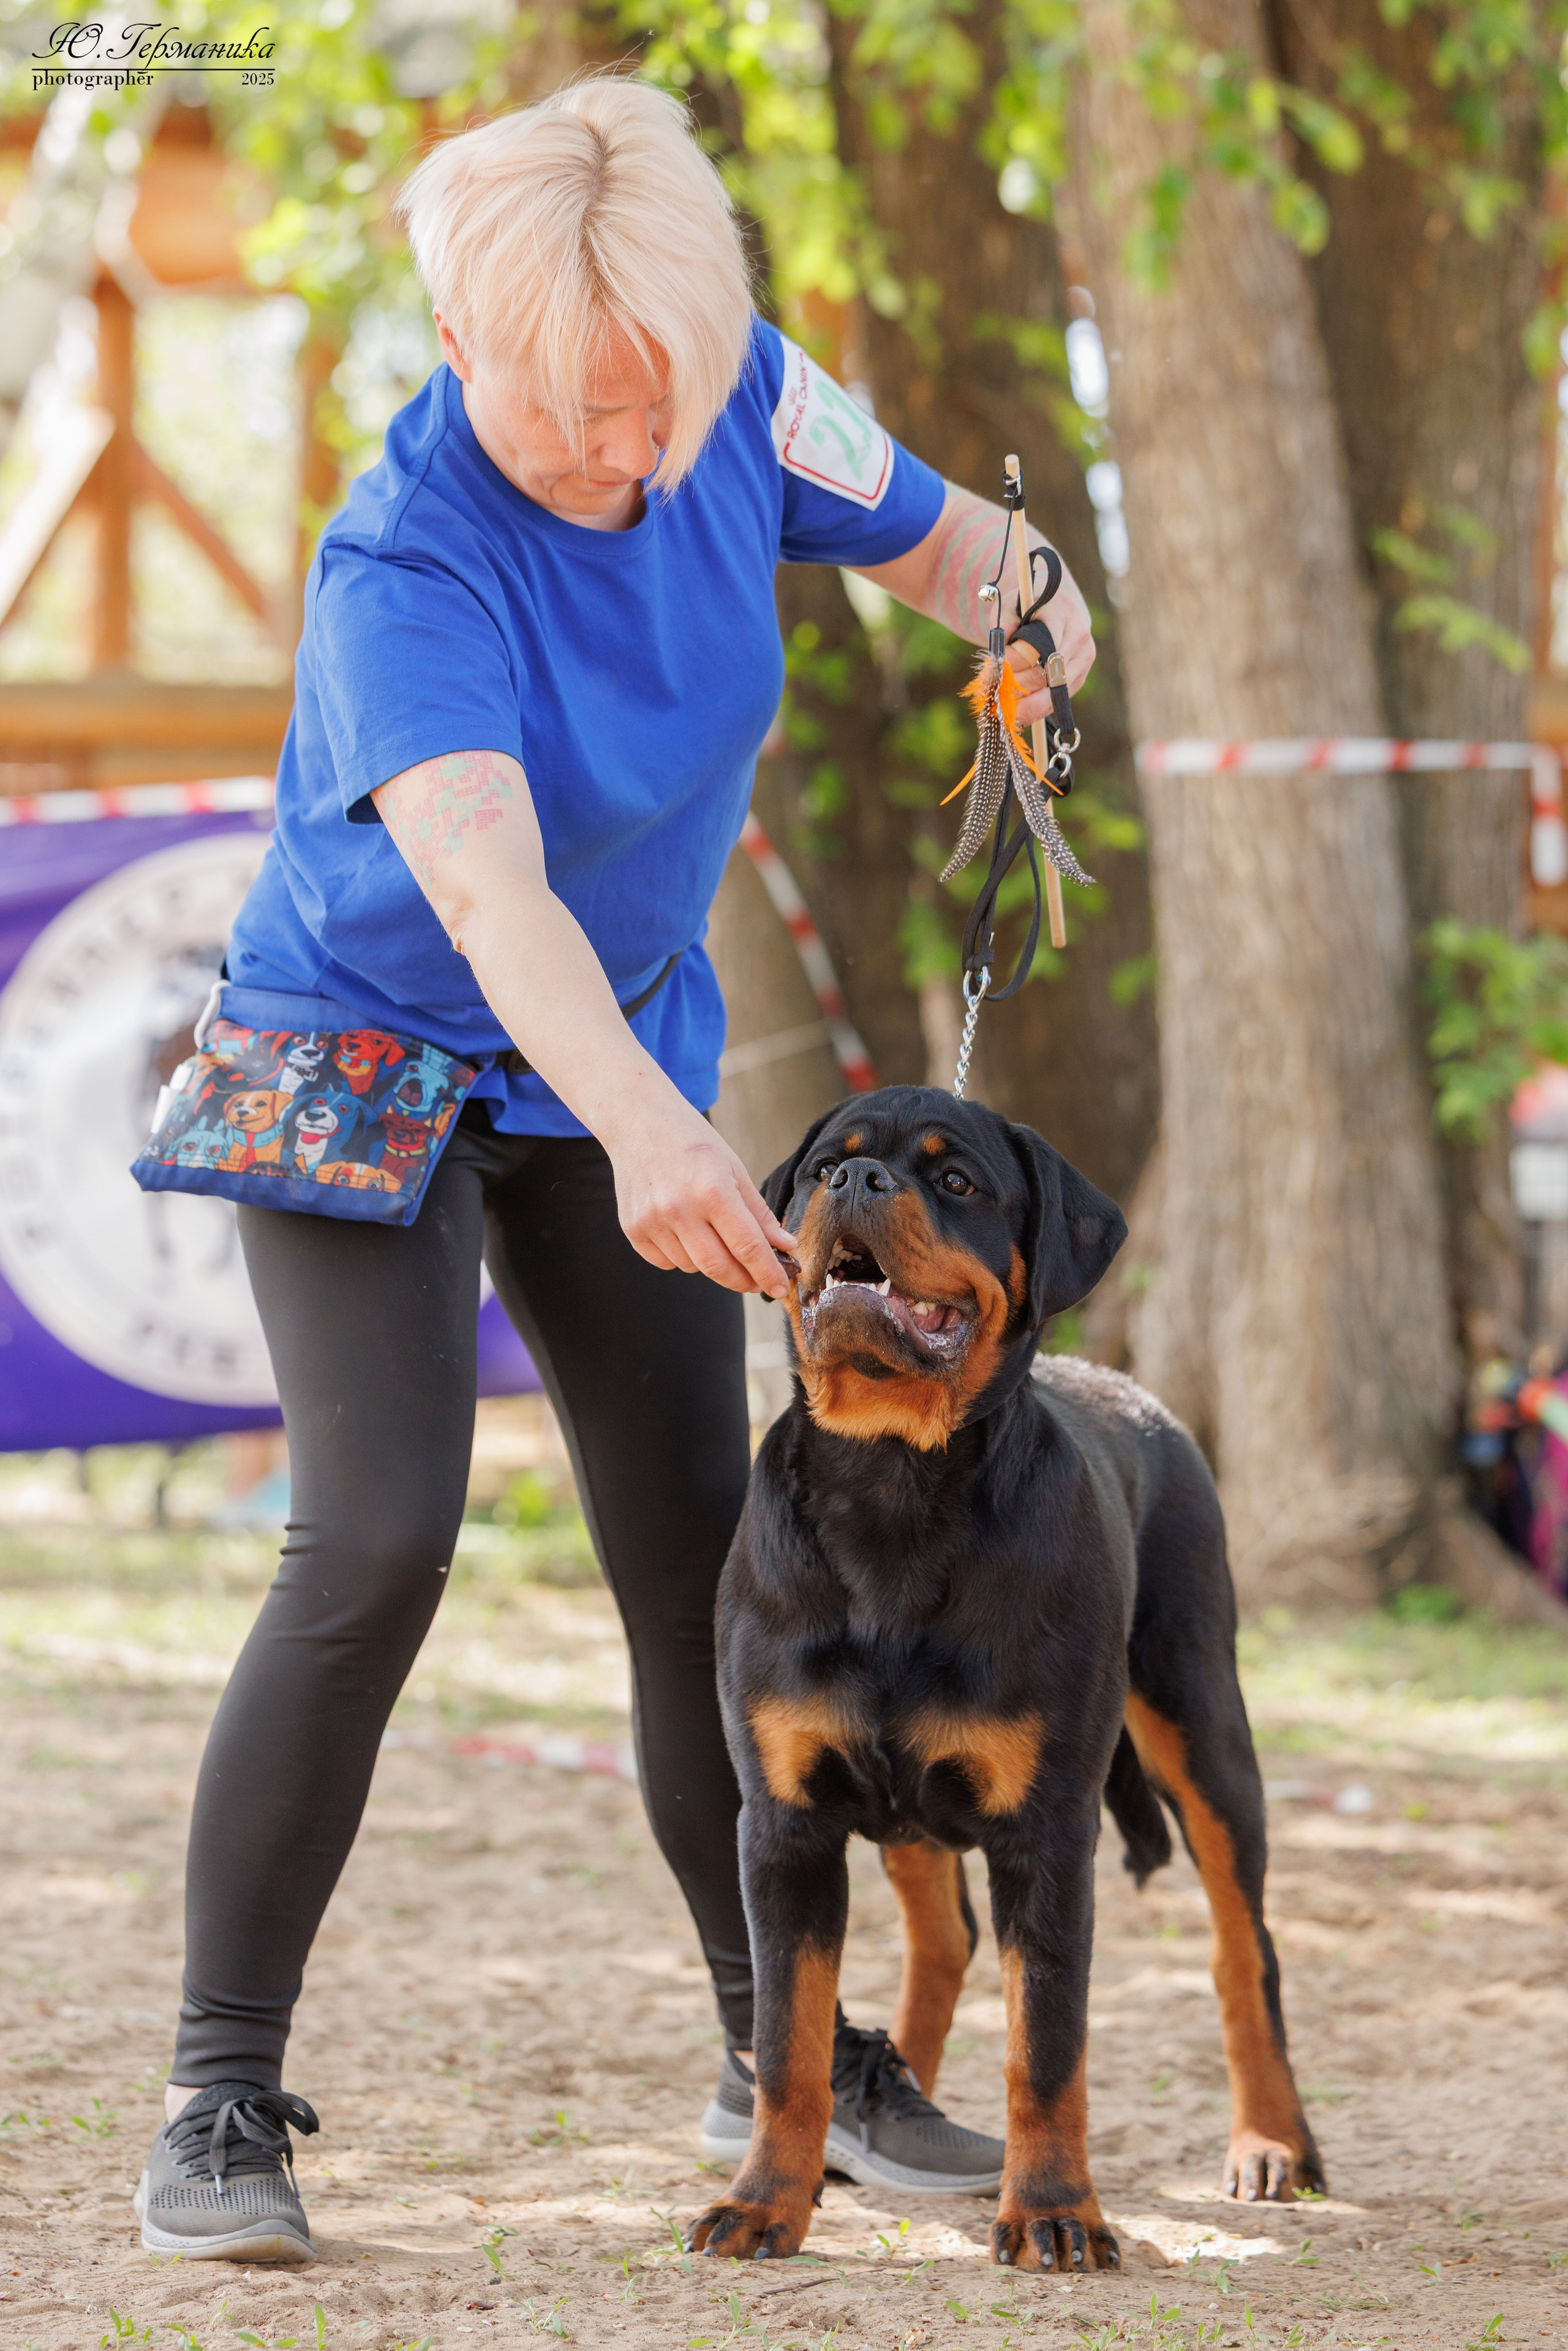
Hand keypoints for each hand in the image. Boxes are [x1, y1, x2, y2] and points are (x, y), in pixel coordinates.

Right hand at [607, 1097, 796, 1298]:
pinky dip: (682, 1257)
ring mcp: (652, 1221)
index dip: (768, 1273)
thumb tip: (784, 1247)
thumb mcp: (734, 1168)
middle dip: (744, 1281)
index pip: (748, 1247)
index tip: (780, 1288)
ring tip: (712, 1234)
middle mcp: (679, 1209)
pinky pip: (666, 1263)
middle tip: (758, 1281)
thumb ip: (759, 1213)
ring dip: (711, 1263)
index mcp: (712, 1190)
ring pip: (693, 1268)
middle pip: (719, 1268)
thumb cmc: (691, 1141)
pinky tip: (684, 1231)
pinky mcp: (633, 1230)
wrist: (638, 1122)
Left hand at [1008, 557, 1094, 721]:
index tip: (996, 665)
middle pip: (1047, 671)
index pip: (1040, 643)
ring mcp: (1083, 657)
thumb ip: (1004, 624)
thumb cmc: (1028, 607)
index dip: (1016, 659)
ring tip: (1005, 711)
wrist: (1058, 605)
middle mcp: (1078, 634)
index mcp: (1060, 611)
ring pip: (1055, 691)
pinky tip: (1019, 714)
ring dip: (1027, 704)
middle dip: (1018, 685)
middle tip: (995, 693)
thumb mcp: (1012, 606)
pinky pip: (1059, 700)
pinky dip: (1037, 709)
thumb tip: (1000, 648)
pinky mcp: (1081, 676)